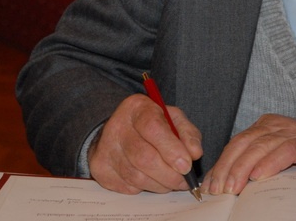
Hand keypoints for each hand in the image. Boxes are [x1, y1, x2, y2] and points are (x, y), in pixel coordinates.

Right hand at [88, 94, 202, 194]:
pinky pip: (127, 186)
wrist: (120, 130)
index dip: (171, 149)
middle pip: (144, 157)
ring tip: (171, 182)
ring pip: (136, 176)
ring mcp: (105, 148)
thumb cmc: (152, 124)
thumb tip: (195, 153)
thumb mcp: (173, 119)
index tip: (186, 165)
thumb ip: (187, 133)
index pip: (153, 128)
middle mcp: (117, 126)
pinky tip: (151, 179)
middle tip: (184, 181)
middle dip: (169, 175)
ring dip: (159, 184)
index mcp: (137, 108)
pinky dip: (144, 188)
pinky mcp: (99, 168)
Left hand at [202, 114, 295, 195]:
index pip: (235, 145)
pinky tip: (261, 176)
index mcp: (263, 127)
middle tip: (218, 190)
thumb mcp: (277, 160)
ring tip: (233, 187)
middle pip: (243, 144)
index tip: (210, 186)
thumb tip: (229, 187)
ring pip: (261, 146)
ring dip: (244, 168)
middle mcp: (274, 125)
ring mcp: (292, 131)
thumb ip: (256, 166)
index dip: (221, 165)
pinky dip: (271, 162)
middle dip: (227, 168)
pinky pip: (286, 150)